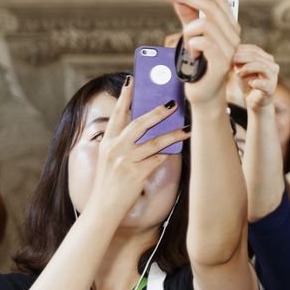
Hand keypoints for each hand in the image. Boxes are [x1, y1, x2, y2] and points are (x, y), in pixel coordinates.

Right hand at [87, 77, 188, 217]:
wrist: (103, 209)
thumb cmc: (110, 184)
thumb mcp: (109, 160)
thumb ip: (122, 144)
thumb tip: (146, 128)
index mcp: (107, 143)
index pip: (116, 115)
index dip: (125, 97)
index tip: (132, 81)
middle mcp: (114, 149)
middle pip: (139, 124)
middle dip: (157, 112)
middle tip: (172, 103)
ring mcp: (125, 161)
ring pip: (155, 142)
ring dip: (173, 134)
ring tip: (187, 128)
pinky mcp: (136, 173)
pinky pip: (158, 159)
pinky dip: (169, 153)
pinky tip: (179, 149)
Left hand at [162, 0, 240, 105]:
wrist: (204, 94)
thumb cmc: (198, 66)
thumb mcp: (190, 36)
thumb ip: (188, 17)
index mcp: (229, 27)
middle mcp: (234, 36)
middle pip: (212, 6)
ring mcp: (230, 50)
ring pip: (205, 24)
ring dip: (188, 31)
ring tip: (187, 45)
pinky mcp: (222, 63)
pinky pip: (203, 42)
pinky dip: (191, 44)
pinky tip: (192, 54)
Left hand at [233, 44, 279, 111]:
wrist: (254, 101)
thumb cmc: (247, 82)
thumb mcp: (241, 69)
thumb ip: (238, 60)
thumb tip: (230, 51)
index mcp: (267, 58)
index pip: (254, 49)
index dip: (241, 50)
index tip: (228, 52)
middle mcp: (273, 65)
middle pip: (257, 56)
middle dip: (242, 57)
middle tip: (231, 60)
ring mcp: (273, 77)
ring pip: (261, 66)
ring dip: (247, 68)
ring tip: (237, 73)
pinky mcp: (271, 88)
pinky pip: (264, 84)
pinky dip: (256, 83)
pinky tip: (250, 83)